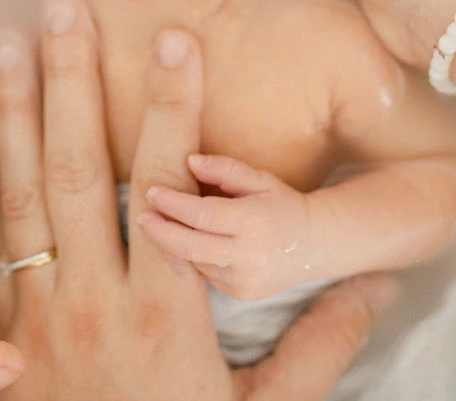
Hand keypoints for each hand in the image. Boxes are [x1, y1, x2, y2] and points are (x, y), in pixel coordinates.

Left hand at [0, 0, 389, 399]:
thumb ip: (316, 352)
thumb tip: (374, 291)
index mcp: (163, 314)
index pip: (164, 187)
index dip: (171, 110)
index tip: (176, 41)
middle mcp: (92, 302)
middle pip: (75, 172)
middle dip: (71, 83)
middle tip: (63, 9)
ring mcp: (35, 317)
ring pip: (19, 198)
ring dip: (12, 116)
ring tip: (5, 44)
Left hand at [139, 155, 324, 301]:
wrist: (315, 246)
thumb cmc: (282, 204)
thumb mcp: (260, 179)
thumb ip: (225, 169)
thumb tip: (189, 161)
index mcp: (255, 222)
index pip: (203, 215)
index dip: (173, 204)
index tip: (151, 192)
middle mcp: (249, 256)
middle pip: (191, 246)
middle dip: (161, 231)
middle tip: (140, 217)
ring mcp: (245, 280)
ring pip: (196, 262)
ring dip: (175, 244)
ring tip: (161, 224)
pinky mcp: (240, 294)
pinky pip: (206, 274)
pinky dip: (195, 257)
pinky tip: (192, 242)